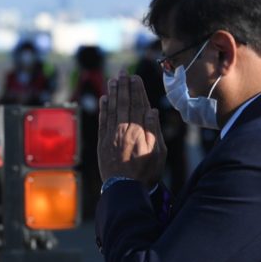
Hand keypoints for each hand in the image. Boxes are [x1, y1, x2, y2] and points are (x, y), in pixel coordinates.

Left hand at [97, 72, 165, 186]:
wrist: (125, 188)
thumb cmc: (146, 172)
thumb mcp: (158, 152)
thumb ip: (153, 130)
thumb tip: (151, 110)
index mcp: (139, 131)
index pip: (137, 105)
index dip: (136, 90)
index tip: (135, 78)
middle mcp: (124, 130)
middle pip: (123, 104)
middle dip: (123, 87)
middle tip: (122, 73)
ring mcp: (111, 136)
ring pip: (111, 110)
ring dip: (112, 93)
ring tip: (113, 80)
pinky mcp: (102, 143)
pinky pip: (102, 122)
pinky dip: (102, 109)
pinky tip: (103, 99)